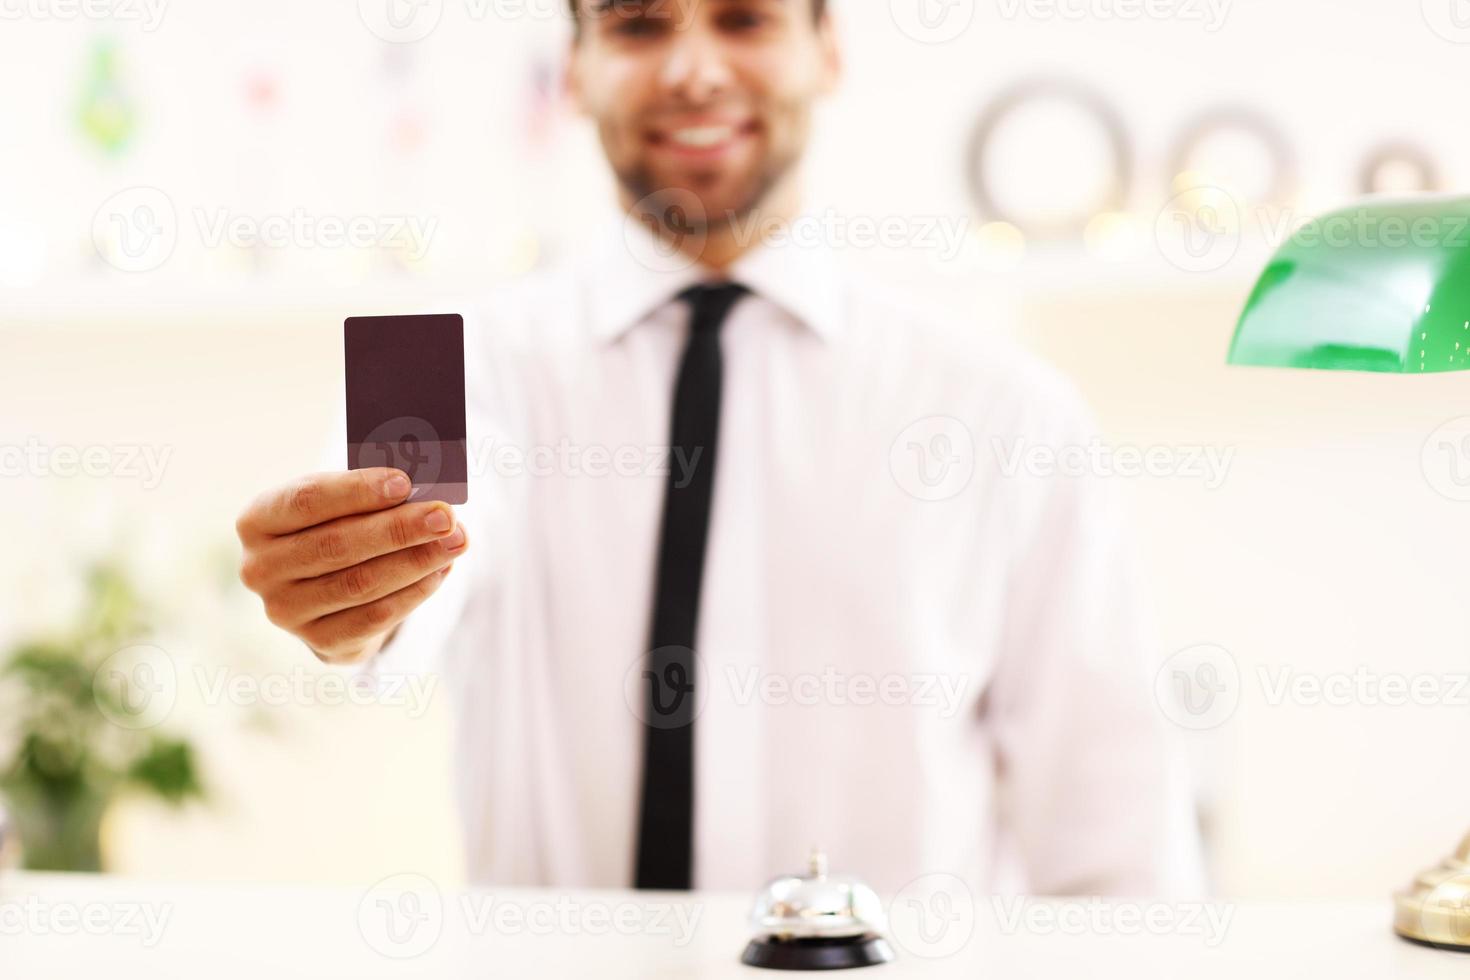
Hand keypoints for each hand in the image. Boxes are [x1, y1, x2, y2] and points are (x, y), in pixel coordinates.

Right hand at [235, 468, 468, 663]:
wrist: (324, 589)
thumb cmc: (337, 527)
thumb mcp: (341, 503)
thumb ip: (371, 495)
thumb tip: (425, 493)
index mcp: (257, 520)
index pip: (306, 500)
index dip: (357, 491)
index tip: (405, 482)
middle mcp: (260, 568)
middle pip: (337, 545)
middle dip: (399, 528)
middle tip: (445, 515)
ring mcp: (285, 610)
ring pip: (359, 583)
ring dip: (416, 560)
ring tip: (455, 541)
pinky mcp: (319, 641)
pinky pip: (374, 617)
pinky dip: (413, 592)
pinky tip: (440, 571)